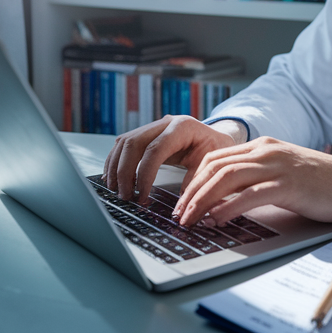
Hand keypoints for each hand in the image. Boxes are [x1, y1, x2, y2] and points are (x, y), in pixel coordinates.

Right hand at [103, 115, 243, 203]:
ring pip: (124, 142)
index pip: (154, 149)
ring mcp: (153, 127)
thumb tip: (179, 210)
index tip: (142, 196)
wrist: (217, 138)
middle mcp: (165, 123)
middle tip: (125, 196)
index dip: (144, 174)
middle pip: (133, 143)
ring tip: (116, 190)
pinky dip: (115, 162)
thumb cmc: (216, 151)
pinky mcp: (146, 134)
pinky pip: (124, 145)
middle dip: (124, 172)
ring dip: (116, 167)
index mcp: (183, 127)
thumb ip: (195, 183)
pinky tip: (113, 178)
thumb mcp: (212, 166)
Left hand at [172, 137, 331, 226]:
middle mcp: (266, 152)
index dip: (193, 180)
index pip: (215, 158)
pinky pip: (251, 194)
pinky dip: (229, 207)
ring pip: (227, 178)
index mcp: (262, 147)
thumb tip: (223, 202)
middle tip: (178, 215)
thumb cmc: (319, 184)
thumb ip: (255, 181)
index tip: (182, 202)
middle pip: (215, 167)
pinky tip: (217, 220)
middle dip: (191, 192)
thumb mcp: (281, 175)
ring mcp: (277, 166)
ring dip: (202, 200)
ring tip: (190, 220)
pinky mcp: (289, 185)